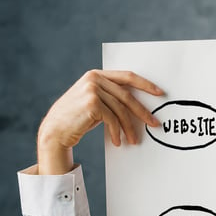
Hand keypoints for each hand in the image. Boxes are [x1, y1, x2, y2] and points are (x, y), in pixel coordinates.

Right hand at [37, 70, 162, 174]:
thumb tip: (139, 105)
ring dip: (129, 127)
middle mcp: (94, 78)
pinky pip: (112, 119)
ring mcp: (92, 90)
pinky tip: (117, 141)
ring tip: (134, 140)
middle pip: (127, 95)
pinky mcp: (92, 103)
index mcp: (97, 74)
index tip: (160, 93)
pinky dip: (117, 132)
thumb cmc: (78, 118)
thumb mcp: (95, 102)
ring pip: (121, 109)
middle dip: (142, 111)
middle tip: (155, 123)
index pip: (127, 76)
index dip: (145, 84)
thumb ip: (112, 96)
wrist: (55, 130)